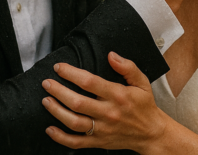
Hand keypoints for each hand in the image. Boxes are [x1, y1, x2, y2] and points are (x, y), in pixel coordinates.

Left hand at [41, 52, 168, 152]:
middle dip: (58, 91)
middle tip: (46, 83)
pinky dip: (61, 138)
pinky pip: (76, 142)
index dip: (71, 73)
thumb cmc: (144, 106)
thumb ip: (127, 67)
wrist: (151, 134)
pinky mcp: (98, 142)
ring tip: (45, 100)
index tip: (59, 67)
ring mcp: (102, 129)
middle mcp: (108, 113)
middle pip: (77, 102)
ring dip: (56, 111)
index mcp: (118, 95)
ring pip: (73, 122)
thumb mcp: (142, 82)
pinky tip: (49, 129)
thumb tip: (111, 55)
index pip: (90, 82)